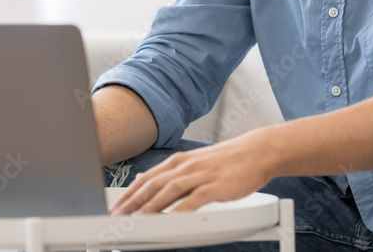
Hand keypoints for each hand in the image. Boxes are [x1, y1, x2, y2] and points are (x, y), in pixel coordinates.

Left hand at [109, 129, 275, 214]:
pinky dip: (182, 210)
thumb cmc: (227, 161)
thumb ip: (170, 173)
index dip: (129, 193)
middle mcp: (187, 166)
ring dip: (152, 206)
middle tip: (118, 216)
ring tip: (138, 219)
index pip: (147, 178)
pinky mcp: (216, 185)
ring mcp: (201, 175)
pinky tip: (173, 220)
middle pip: (154, 185)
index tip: (115, 207)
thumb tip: (145, 181)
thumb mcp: (194, 163)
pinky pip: (196, 199)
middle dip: (134, 202)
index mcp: (179, 161)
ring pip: (170, 190)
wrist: (256, 152)